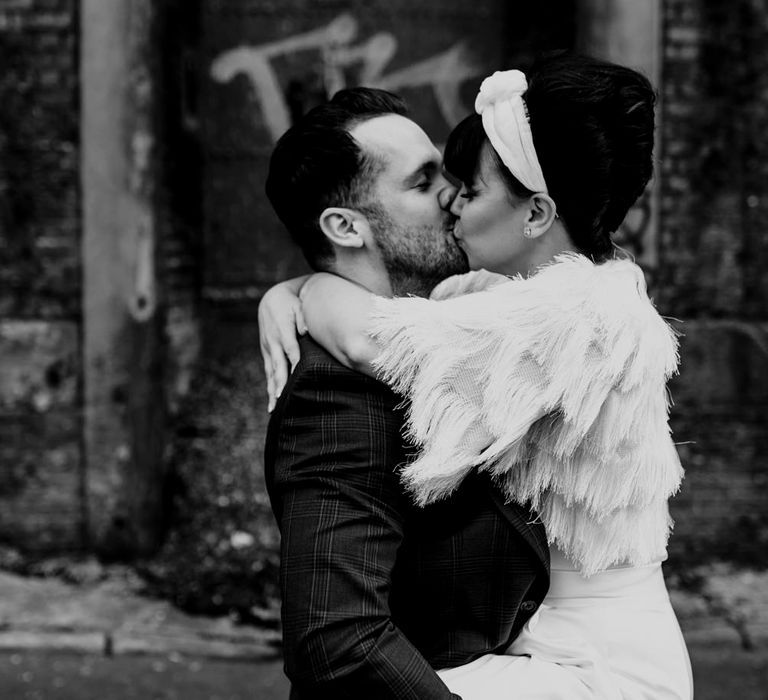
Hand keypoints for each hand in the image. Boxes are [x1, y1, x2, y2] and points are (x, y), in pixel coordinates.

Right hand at [258, 280, 308, 410]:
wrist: (271, 298)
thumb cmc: (290, 303)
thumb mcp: (297, 305)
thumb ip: (302, 317)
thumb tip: (305, 330)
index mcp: (282, 331)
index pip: (290, 349)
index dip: (295, 363)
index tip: (298, 377)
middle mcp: (273, 342)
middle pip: (278, 365)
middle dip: (280, 382)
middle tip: (282, 398)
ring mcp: (268, 348)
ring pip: (270, 373)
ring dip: (272, 390)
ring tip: (273, 407)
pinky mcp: (266, 352)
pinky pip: (268, 372)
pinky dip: (270, 386)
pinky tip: (272, 400)